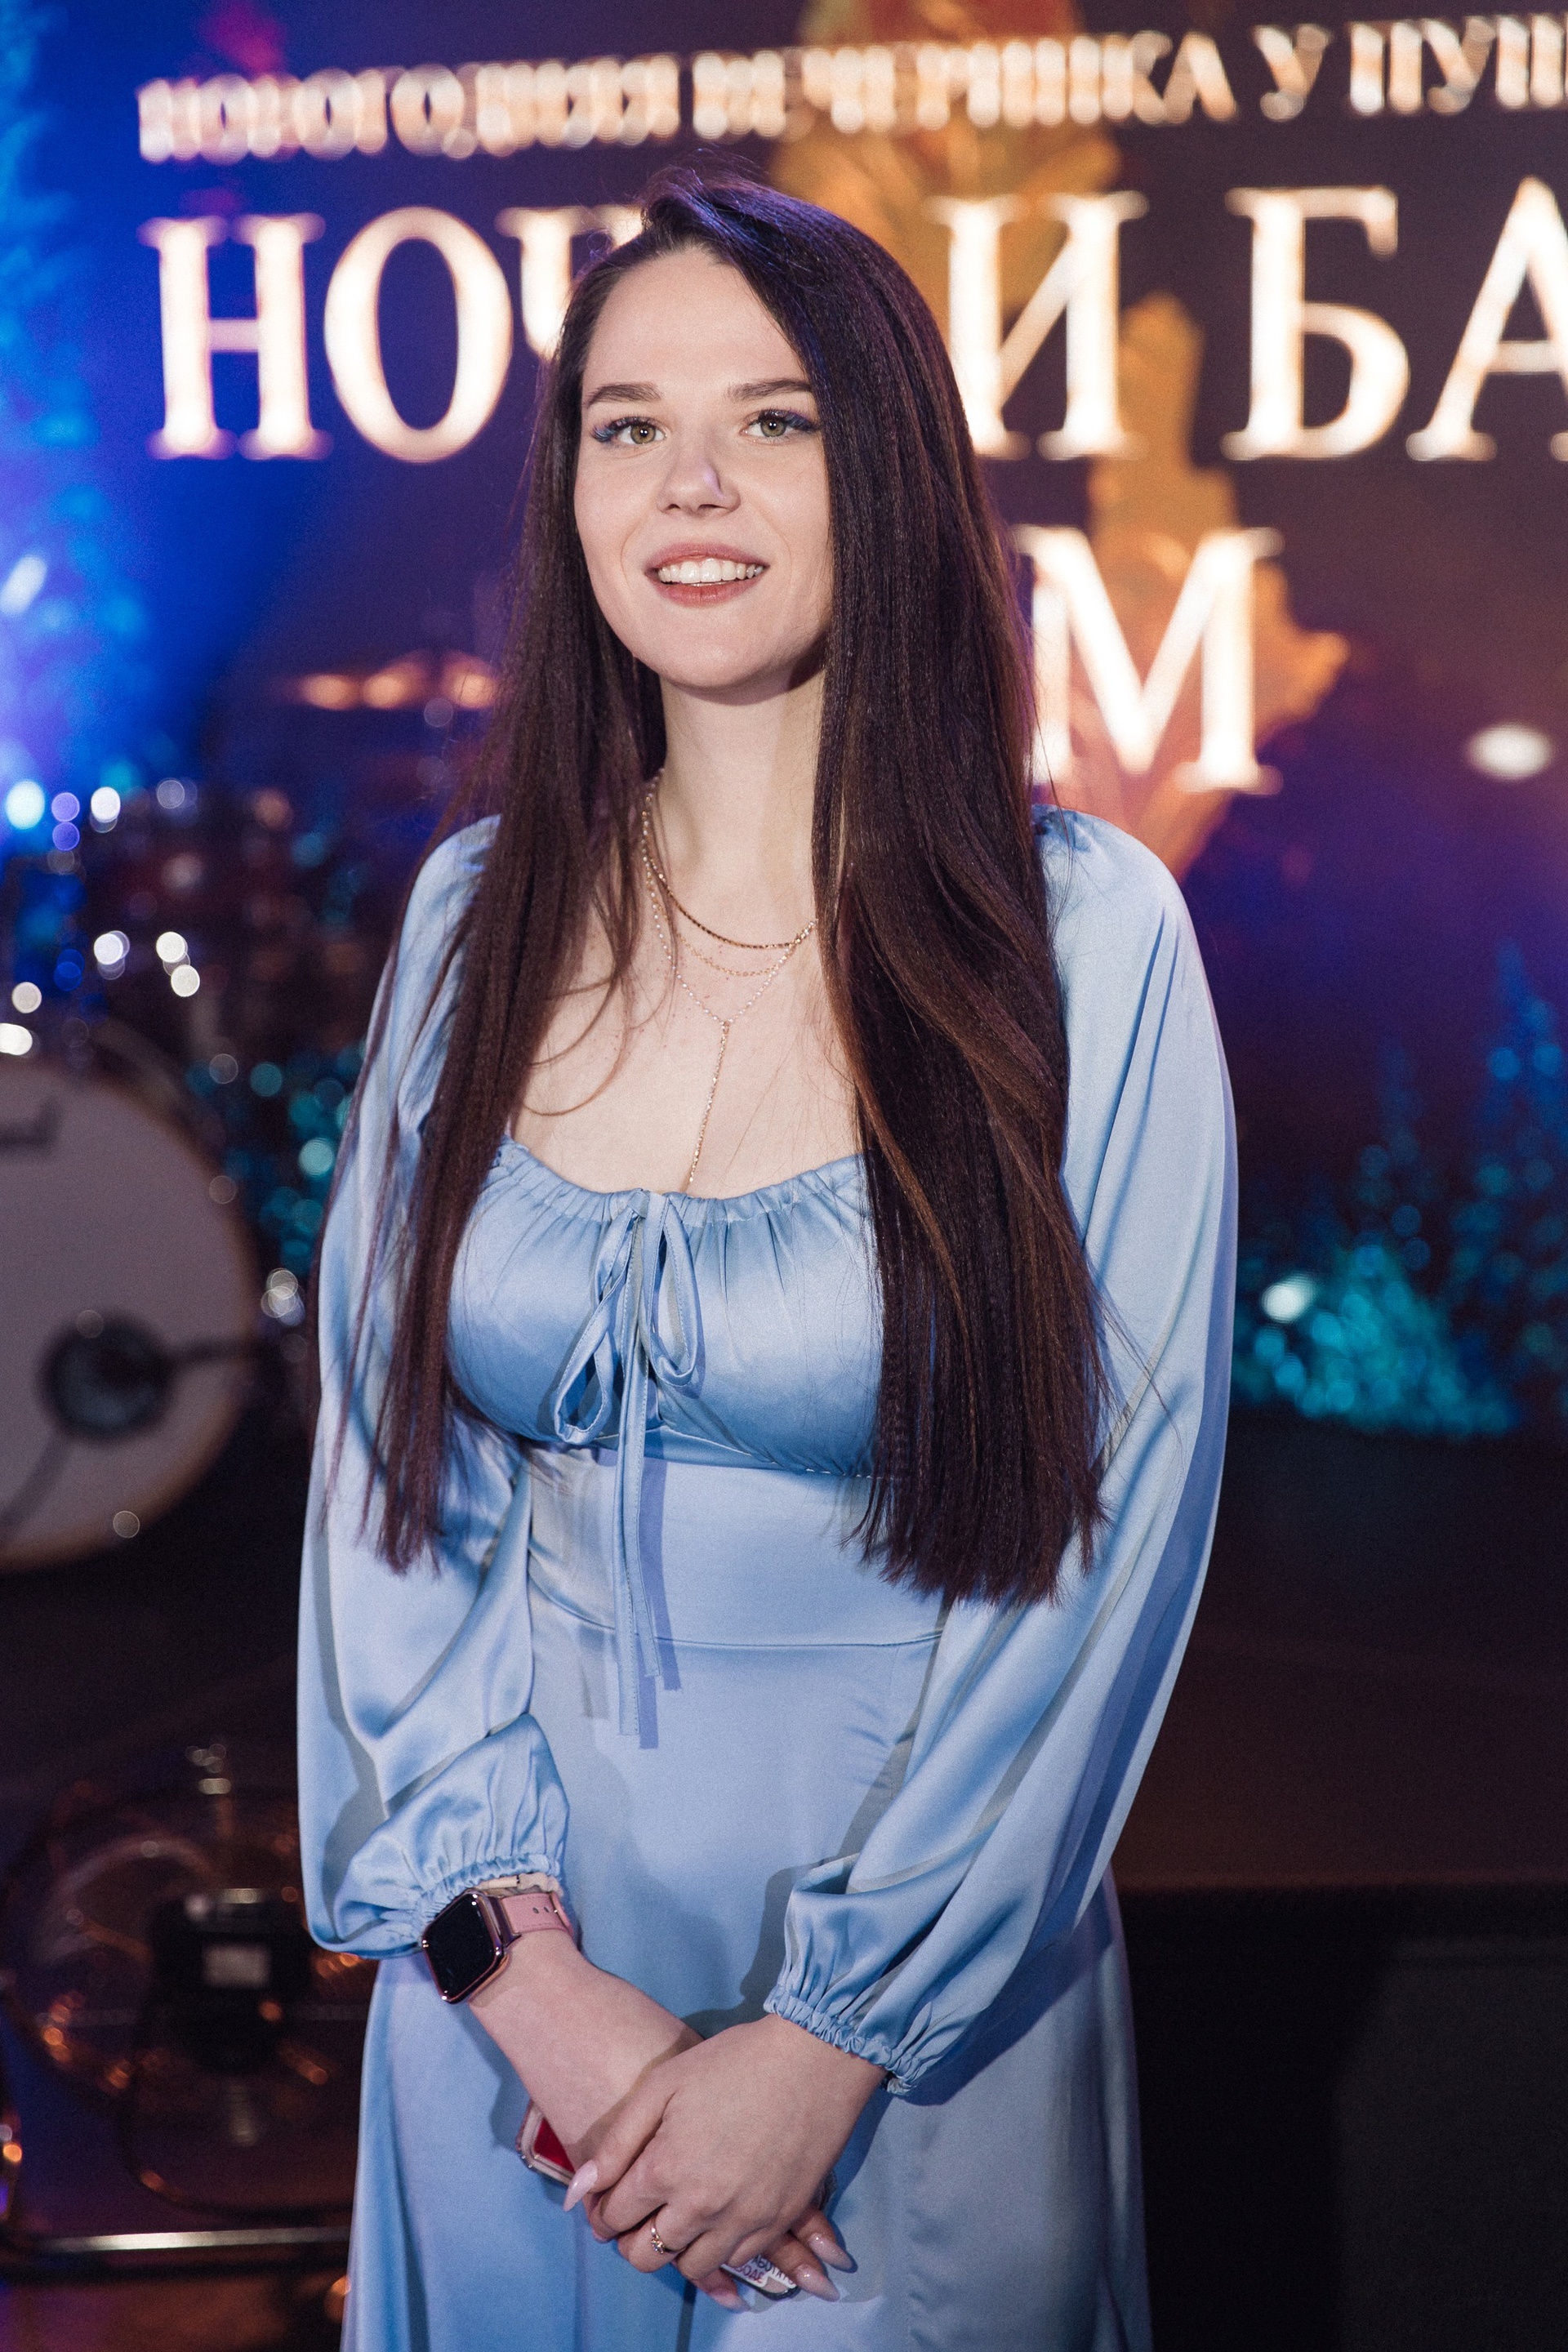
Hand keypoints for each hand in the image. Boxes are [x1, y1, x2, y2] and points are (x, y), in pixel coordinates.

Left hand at [469, 1937, 820, 2311]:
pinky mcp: (776, 2223)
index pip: (612, 2218)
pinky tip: (716, 2216)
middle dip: (630, 2239)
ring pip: (688, 2267)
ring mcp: (741, 2220)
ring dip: (674, 2247)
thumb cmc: (733, 2061)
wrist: (813, 2059)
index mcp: (665, 2170)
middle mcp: (700, 2207)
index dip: (602, 2212)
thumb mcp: (663, 2085)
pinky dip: (717, 2247)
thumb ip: (617, 2143)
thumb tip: (578, 2193)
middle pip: (644, 2256)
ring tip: (678, 2214)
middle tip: (639, 2213)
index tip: (608, 2201)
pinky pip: (734, 2261)